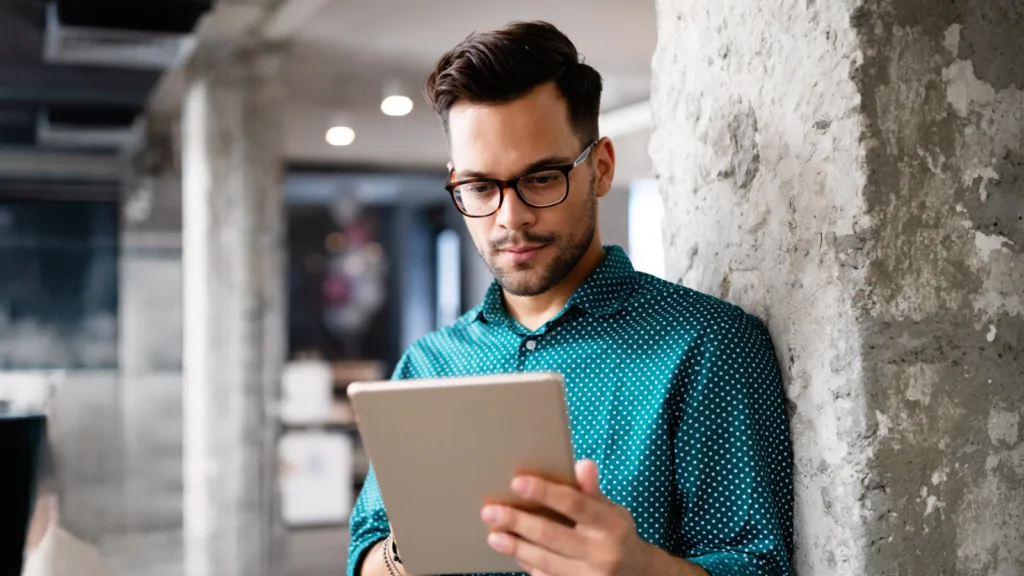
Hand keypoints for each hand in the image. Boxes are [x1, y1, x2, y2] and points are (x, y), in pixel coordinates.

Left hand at [480, 460, 655, 575]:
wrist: (636, 575)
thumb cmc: (616, 535)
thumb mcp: (613, 511)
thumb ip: (592, 491)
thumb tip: (583, 464)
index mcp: (612, 526)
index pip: (575, 504)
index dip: (545, 491)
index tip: (517, 481)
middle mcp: (602, 554)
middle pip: (552, 535)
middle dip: (519, 522)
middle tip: (490, 511)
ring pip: (544, 561)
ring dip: (516, 546)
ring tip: (494, 534)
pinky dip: (527, 563)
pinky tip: (513, 551)